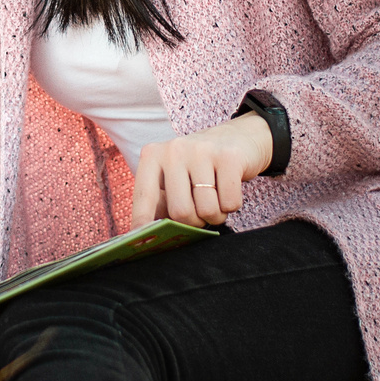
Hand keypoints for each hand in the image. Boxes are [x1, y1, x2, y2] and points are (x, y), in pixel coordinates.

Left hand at [128, 113, 275, 229]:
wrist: (237, 137)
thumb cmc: (199, 167)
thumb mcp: (174, 177)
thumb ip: (161, 203)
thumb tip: (150, 239)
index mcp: (153, 156)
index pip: (144, 197)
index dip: (143, 223)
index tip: (142, 243)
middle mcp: (174, 150)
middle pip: (181, 212)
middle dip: (194, 222)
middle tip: (199, 212)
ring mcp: (202, 151)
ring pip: (207, 211)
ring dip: (215, 215)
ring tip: (215, 199)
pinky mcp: (229, 157)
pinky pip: (230, 204)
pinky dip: (231, 206)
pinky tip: (228, 189)